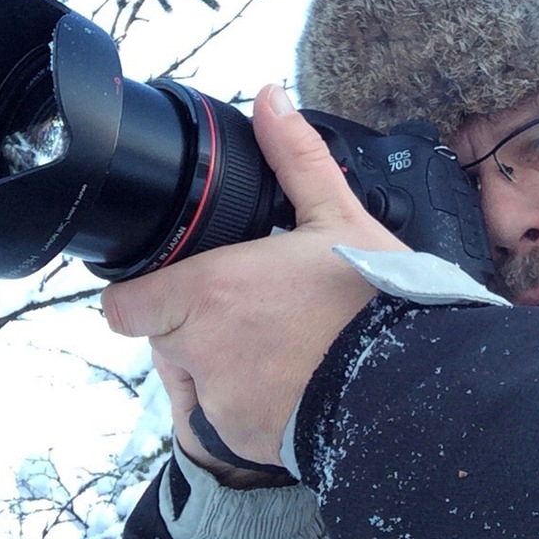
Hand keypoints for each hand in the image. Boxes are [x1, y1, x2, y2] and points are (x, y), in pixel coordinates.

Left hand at [103, 84, 407, 468]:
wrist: (414, 384)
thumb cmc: (375, 301)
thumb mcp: (339, 217)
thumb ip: (294, 156)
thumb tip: (270, 97)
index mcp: (210, 291)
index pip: (124, 304)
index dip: (145, 292)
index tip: (180, 283)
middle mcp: (200, 351)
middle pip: (163, 337)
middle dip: (192, 322)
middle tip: (253, 308)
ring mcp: (219, 402)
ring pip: (192, 379)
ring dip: (217, 363)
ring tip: (278, 346)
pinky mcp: (242, 441)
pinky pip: (221, 420)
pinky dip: (244, 404)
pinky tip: (291, 381)